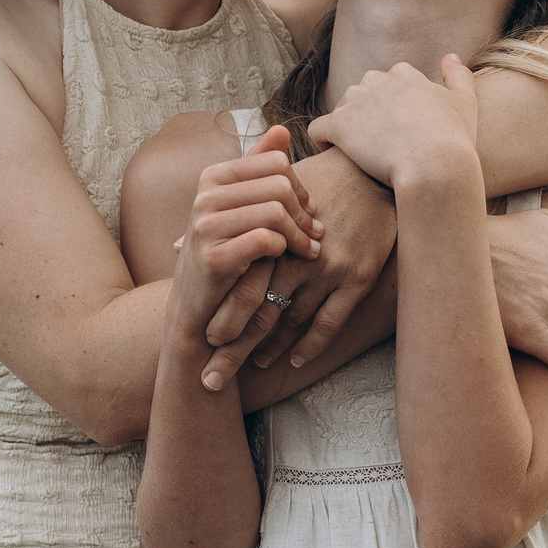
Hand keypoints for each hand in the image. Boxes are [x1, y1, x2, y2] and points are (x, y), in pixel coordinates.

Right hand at [171, 127, 324, 343]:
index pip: (275, 162)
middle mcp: (205, 196)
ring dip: (300, 234)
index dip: (300, 186)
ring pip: (275, 212)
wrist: (197, 308)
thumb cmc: (226, 253)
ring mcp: (205, 226)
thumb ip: (259, 169)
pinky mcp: (213, 257)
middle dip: (304, 211)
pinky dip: (285, 250)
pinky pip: (266, 240)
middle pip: (279, 185)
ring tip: (310, 249)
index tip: (308, 210)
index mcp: (213, 176)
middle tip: (315, 234)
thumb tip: (281, 130)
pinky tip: (290, 259)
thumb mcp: (241, 208)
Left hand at [201, 149, 396, 385]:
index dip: (220, 317)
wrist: (372, 170)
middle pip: (259, 313)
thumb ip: (222, 222)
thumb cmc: (315, 179)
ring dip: (270, 349)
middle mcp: (295, 257)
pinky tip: (296, 360)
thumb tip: (175, 244)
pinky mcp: (357, 277)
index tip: (202, 342)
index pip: (239, 286)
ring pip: (291, 322)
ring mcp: (327, 269)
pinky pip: (329, 322)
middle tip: (213, 376)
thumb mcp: (265, 194)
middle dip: (234, 348)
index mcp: (271, 236)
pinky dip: (310, 346)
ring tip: (254, 364)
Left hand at [307, 56, 481, 191]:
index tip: (398, 130)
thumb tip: (450, 57)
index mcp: (403, 73)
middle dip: (367, 116)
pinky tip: (334, 155)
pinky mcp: (338, 125)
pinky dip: (322, 141)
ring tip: (360, 154)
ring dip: (347, 128)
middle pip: (362, 96)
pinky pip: (318, 130)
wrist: (435, 165)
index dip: (391, 109)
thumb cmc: (454, 138)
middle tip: (380, 145)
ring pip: (341, 111)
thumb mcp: (465, 102)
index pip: (388, 85)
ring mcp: (355, 101)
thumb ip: (458, 75)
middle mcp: (376, 80)